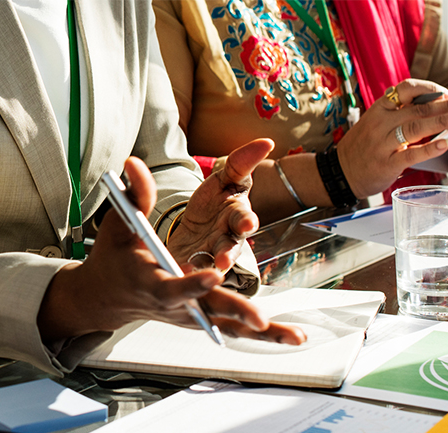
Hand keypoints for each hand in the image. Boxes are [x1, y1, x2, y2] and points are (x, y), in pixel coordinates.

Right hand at [38, 156, 305, 344]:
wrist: (107, 297)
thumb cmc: (114, 259)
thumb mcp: (118, 225)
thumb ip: (133, 195)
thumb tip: (134, 163)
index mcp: (150, 281)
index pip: (171, 286)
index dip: (191, 283)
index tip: (212, 275)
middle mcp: (174, 303)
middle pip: (207, 309)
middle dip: (234, 311)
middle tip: (259, 318)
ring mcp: (190, 315)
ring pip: (228, 326)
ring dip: (262, 333)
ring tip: (294, 336)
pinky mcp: (202, 319)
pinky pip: (235, 328)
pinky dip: (264, 335)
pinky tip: (293, 337)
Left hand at [167, 139, 271, 271]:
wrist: (194, 228)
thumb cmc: (214, 202)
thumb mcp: (224, 179)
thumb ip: (241, 162)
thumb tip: (268, 142)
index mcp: (235, 214)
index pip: (244, 218)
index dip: (246, 222)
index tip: (247, 225)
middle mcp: (228, 237)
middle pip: (230, 246)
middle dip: (228, 252)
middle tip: (223, 261)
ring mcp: (211, 254)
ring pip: (211, 264)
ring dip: (204, 270)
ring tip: (197, 275)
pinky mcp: (195, 266)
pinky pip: (192, 271)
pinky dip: (187, 272)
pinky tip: (179, 272)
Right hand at [337, 78, 447, 198]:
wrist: (338, 173)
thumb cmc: (361, 148)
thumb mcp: (374, 123)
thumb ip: (400, 114)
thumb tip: (437, 104)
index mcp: (379, 110)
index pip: (406, 89)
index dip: (430, 88)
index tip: (447, 93)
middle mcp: (380, 124)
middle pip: (419, 108)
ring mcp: (382, 144)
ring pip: (416, 127)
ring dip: (443, 120)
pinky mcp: (386, 164)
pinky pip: (411, 155)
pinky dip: (429, 148)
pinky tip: (444, 144)